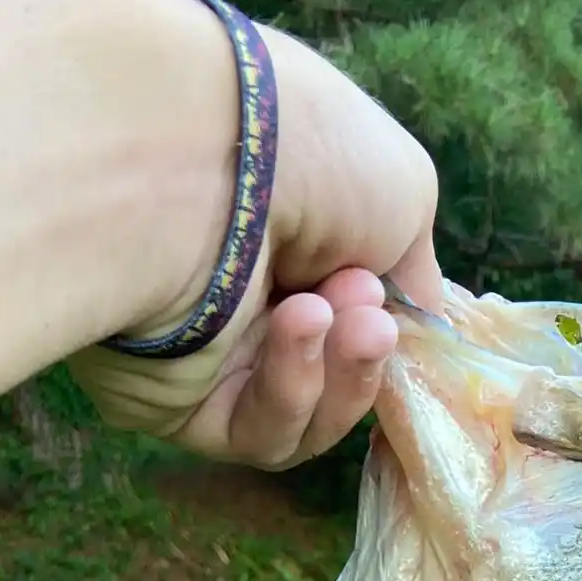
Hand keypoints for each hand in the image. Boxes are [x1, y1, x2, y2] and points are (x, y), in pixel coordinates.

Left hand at [67, 23, 442, 470]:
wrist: (196, 149)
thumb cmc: (304, 149)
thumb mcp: (401, 193)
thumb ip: (412, 269)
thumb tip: (409, 319)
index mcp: (284, 237)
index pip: (346, 318)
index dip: (387, 328)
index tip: (402, 312)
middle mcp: (239, 296)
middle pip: (330, 377)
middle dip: (363, 353)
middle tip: (371, 317)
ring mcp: (204, 352)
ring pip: (298, 415)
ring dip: (335, 373)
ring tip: (331, 312)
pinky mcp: (169, 402)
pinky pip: (254, 430)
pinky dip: (290, 389)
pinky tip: (297, 327)